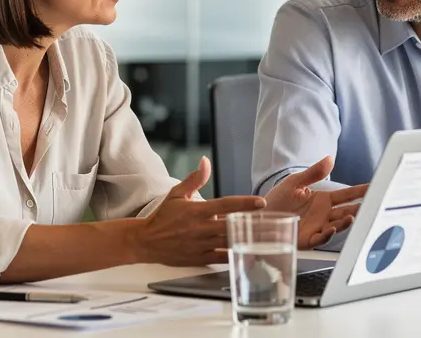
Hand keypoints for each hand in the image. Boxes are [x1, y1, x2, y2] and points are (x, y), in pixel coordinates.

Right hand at [134, 157, 264, 265]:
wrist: (146, 242)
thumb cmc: (163, 216)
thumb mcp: (177, 193)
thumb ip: (195, 179)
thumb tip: (206, 161)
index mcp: (196, 211)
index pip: (225, 205)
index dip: (244, 203)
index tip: (261, 202)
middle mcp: (200, 228)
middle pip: (232, 226)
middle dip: (253, 224)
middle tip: (274, 222)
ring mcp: (200, 245)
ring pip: (229, 243)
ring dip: (248, 240)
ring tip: (268, 238)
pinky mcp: (199, 258)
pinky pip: (221, 258)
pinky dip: (236, 255)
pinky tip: (250, 253)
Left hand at [264, 156, 368, 249]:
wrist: (260, 215)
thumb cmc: (278, 200)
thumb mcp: (295, 182)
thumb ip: (313, 173)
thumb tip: (330, 159)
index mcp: (323, 200)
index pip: (346, 195)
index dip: (360, 192)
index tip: (374, 188)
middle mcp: (323, 214)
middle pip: (346, 211)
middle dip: (360, 208)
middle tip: (372, 205)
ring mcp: (317, 227)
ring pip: (337, 225)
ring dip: (345, 222)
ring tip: (352, 217)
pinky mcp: (307, 239)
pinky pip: (320, 238)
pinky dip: (327, 234)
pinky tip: (331, 229)